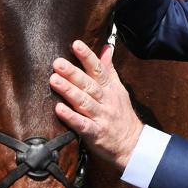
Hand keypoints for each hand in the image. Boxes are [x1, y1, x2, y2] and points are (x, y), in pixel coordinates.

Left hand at [50, 40, 142, 168]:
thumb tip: (106, 48)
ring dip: (69, 91)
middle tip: (58, 63)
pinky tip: (59, 109)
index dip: (87, 56)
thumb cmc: (122, 114)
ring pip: (84, 102)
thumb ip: (109, 69)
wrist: (133, 143)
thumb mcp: (119, 89)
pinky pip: (83, 124)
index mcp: (110, 88)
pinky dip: (71, 117)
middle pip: (89, 84)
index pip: (99, 69)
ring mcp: (101, 117)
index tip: (76, 44)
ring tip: (54, 80)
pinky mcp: (96, 133)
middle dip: (73, 73)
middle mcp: (106, 101)